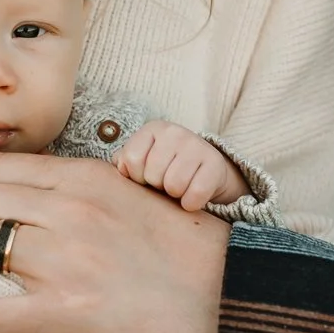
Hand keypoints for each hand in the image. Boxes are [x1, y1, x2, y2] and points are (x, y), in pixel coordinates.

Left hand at [116, 120, 247, 210]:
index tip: (145, 176)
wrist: (205, 169)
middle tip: (165, 181)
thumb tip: (118, 168)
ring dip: (174, 194)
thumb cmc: (166, 166)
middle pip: (152, 175)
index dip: (136, 176)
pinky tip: (191, 196)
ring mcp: (197, 145)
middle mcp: (175, 132)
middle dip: (156, 186)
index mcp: (153, 129)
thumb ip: (124, 162)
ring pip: (173, 185)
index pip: (132, 160)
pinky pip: (194, 195)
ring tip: (178, 187)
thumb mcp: (143, 159)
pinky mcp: (215, 163)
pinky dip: (191, 203)